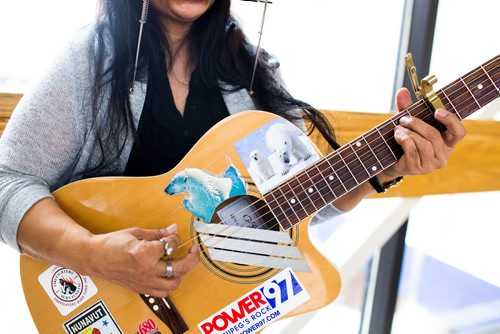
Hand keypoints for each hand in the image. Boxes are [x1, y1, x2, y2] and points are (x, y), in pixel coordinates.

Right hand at [85, 223, 199, 296]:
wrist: (93, 257)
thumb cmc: (111, 243)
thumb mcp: (136, 232)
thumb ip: (158, 233)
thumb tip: (175, 228)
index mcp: (145, 253)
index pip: (172, 244)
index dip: (175, 237)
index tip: (173, 234)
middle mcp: (147, 270)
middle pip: (180, 267)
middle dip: (192, 257)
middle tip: (195, 249)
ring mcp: (144, 281)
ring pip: (174, 283)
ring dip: (182, 272)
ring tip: (182, 262)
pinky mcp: (141, 288)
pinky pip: (162, 291)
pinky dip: (169, 283)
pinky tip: (169, 273)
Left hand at [381, 88, 465, 179]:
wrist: (392, 162)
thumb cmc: (405, 141)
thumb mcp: (409, 124)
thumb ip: (407, 108)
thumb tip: (402, 91)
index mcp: (447, 143)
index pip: (459, 132)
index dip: (451, 121)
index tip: (437, 111)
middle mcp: (443, 155)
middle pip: (434, 135)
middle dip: (416, 123)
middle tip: (404, 119)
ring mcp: (431, 164)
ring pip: (423, 143)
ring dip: (408, 132)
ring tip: (398, 129)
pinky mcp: (418, 168)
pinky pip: (412, 149)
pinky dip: (403, 139)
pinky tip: (397, 136)